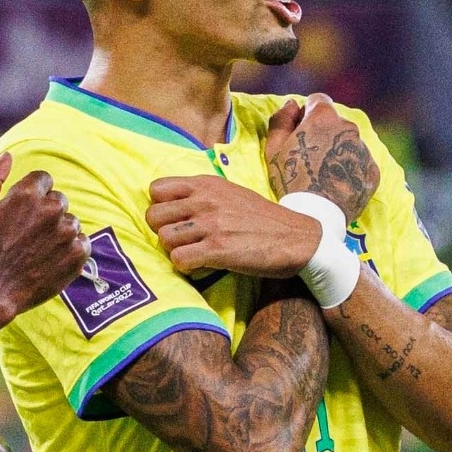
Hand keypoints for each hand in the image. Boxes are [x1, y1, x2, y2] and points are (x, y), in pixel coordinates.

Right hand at [0, 153, 88, 309]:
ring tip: (37, 248)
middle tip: (27, 233)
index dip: (32, 194)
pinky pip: (82, 242)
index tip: (22, 212)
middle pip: (59, 200)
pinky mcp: (79, 254)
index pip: (43, 179)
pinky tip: (51, 258)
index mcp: (27, 194)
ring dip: (58, 231)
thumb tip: (8, 156)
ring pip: (70, 222)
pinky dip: (70, 249)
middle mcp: (52, 210)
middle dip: (45, 212)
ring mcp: (68, 233)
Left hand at [150, 170, 323, 279]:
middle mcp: (205, 200)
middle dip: (164, 232)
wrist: (297, 238)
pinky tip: (201, 265)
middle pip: (153, 217)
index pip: (156, 190)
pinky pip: (179, 259)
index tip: (176, 220)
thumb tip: (175, 207)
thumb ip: (203, 195)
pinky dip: (186, 267)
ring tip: (194, 254)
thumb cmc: (264, 220)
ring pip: (164, 239)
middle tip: (183, 241)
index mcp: (206, 184)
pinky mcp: (218, 249)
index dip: (161, 208)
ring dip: (176, 251)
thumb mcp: (231, 193)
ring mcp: (211, 224)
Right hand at [262, 95, 378, 222]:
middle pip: (336, 122)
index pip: (318, 101)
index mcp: (324, 117)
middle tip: (312, 157)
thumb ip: (281, 120)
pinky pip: (361, 163)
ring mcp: (364, 150)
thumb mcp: (274, 148)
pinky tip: (338, 183)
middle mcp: (349, 128)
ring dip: (339, 150)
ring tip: (325, 173)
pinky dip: (351, 169)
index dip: (307, 113)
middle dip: (325, 132)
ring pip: (350, 143)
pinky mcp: (373, 171)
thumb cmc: (291, 179)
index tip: (302, 130)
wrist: (317, 215)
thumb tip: (291, 104)